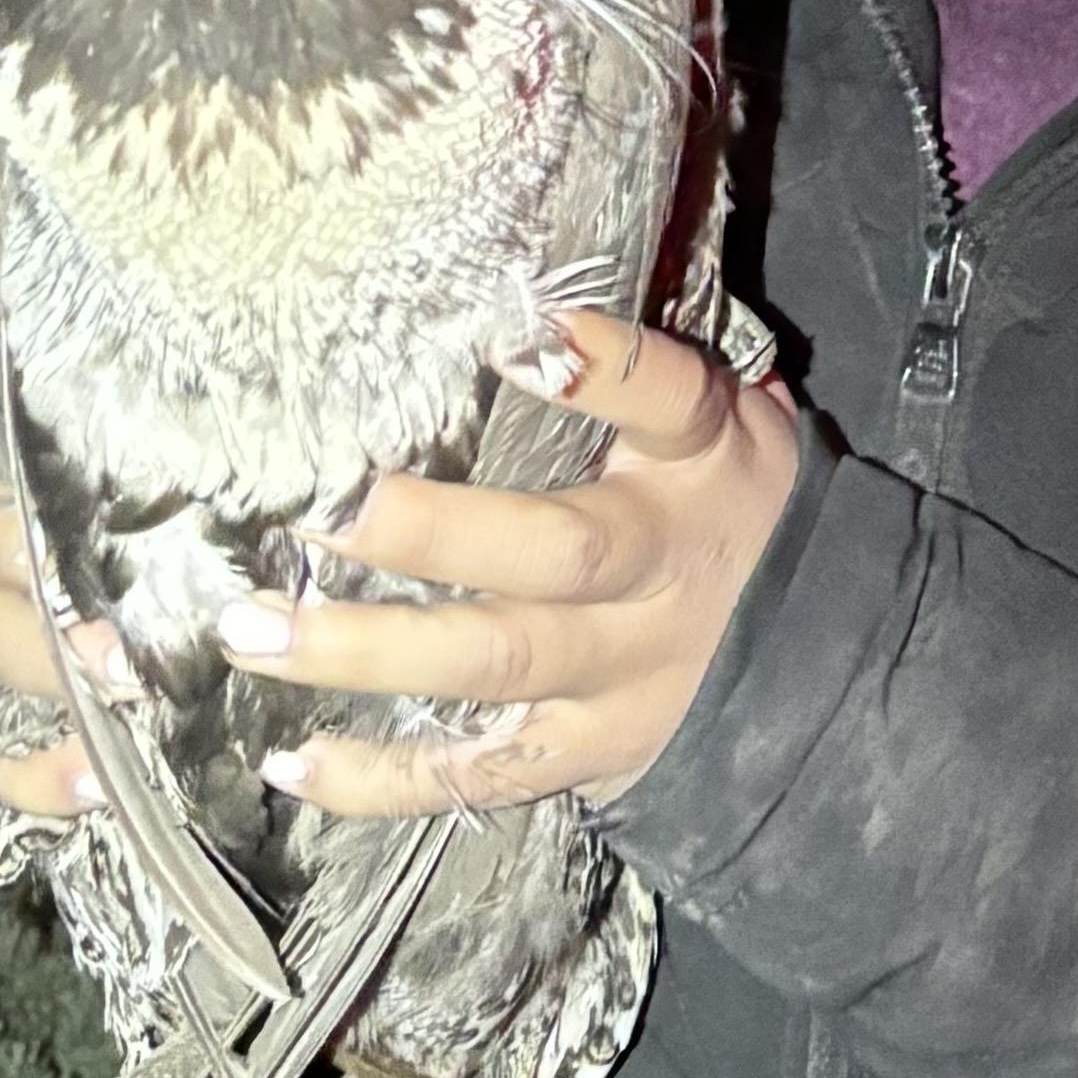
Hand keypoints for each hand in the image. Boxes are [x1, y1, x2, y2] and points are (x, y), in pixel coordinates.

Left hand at [230, 311, 799, 813]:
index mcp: (700, 466)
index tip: (506, 337)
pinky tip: (291, 762)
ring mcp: (624, 674)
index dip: (596, 369)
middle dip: (429, 532)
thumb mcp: (717, 429)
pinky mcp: (589, 751)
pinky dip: (381, 781)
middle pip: (555, 552)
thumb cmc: (724, 513)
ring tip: (252, 632)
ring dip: (364, 651)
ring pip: (495, 663)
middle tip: (318, 510)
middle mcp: (661, 574)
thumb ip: (630, 372)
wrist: (824, 664)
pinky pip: (479, 775)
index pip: (666, 400)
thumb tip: (509, 295)